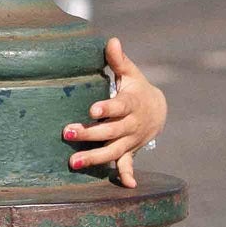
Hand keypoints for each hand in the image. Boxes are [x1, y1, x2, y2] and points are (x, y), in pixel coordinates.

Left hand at [63, 36, 166, 187]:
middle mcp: (132, 124)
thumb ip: (118, 60)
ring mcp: (131, 140)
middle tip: (68, 133)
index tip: (93, 110)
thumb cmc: (136, 88)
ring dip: (96, 158)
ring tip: (74, 163)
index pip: (120, 106)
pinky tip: (126, 185)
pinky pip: (129, 164)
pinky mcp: (130, 151)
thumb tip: (110, 40)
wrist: (157, 110)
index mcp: (131, 103)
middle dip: (90, 133)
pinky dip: (128, 174)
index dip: (108, 108)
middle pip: (111, 131)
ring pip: (114, 151)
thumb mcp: (130, 73)